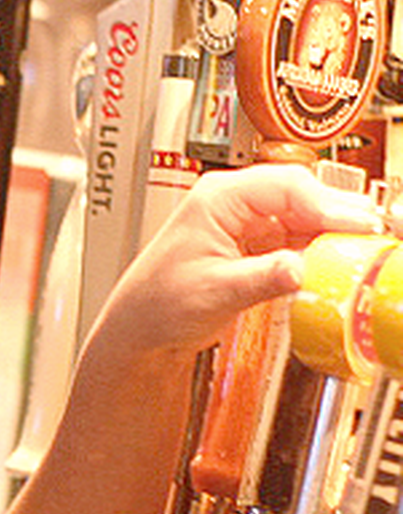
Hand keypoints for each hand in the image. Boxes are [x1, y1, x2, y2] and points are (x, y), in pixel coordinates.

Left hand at [90, 163, 381, 355]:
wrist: (141, 328)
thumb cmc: (157, 303)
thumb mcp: (215, 292)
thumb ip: (262, 279)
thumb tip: (301, 268)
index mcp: (217, 198)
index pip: (285, 185)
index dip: (328, 204)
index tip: (359, 225)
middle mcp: (233, 204)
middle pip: (302, 196)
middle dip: (338, 216)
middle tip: (372, 239)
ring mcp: (247, 224)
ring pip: (305, 218)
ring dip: (332, 235)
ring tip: (361, 254)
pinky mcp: (256, 247)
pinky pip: (298, 241)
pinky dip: (319, 252)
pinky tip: (335, 267)